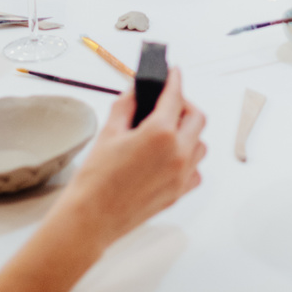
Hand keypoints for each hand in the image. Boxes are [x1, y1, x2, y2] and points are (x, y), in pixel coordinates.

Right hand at [57, 68, 205, 246]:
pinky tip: (170, 157)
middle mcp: (177, 153)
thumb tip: (136, 91)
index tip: (174, 73)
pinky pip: (196, 170)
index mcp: (160, 134)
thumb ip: (127, 105)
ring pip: (200, 144)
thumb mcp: (108, 132)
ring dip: (189, 133)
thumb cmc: (95, 180)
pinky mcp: (179, 193)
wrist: (91, 218)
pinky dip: (188, 160)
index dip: (174, 80)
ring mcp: (181, 175)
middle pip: (197, 118)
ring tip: (168, 131)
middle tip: (169, 102)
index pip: (175, 96)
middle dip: (185, 105)